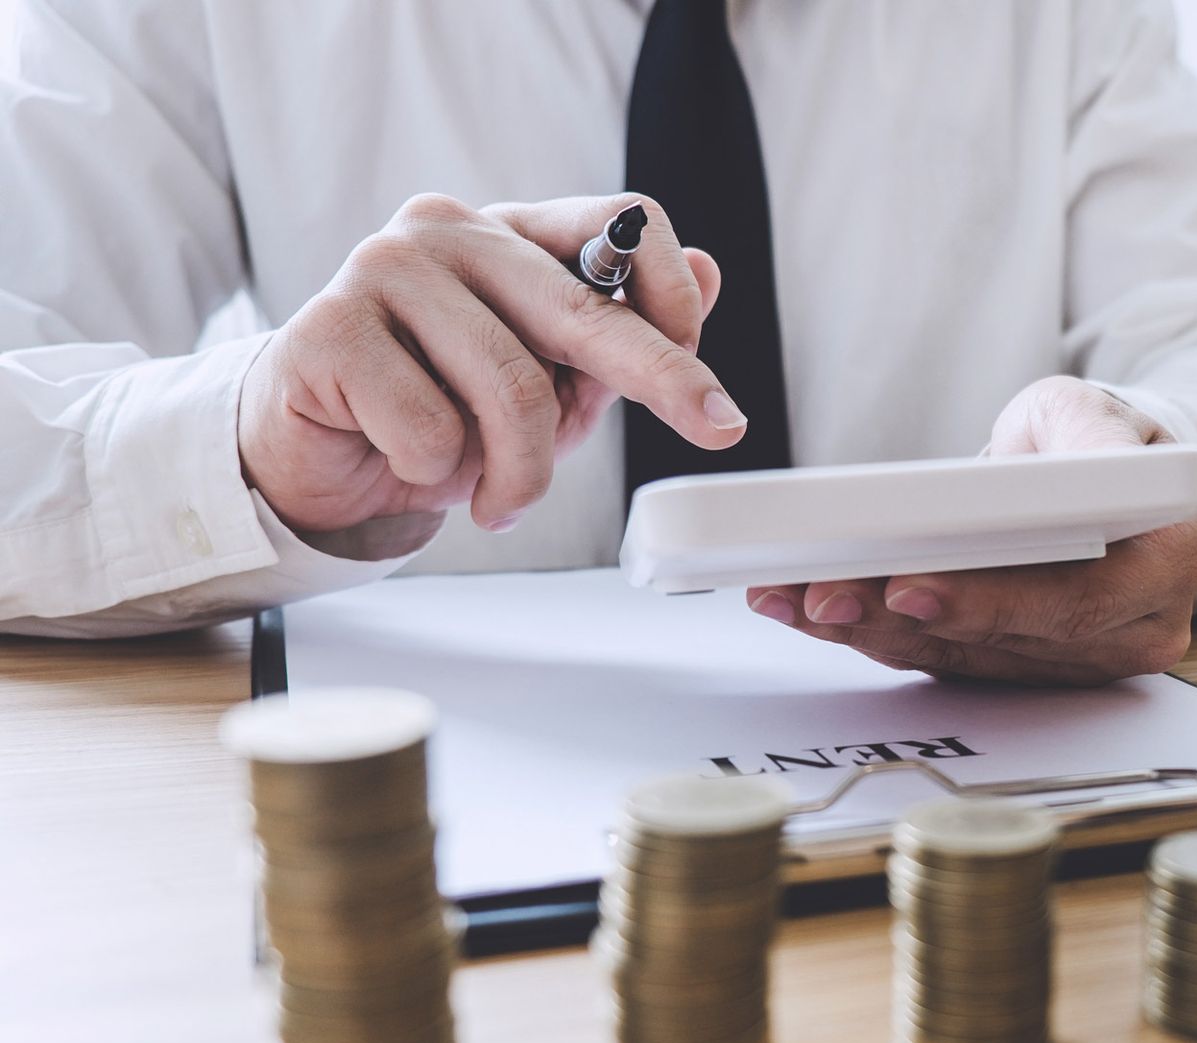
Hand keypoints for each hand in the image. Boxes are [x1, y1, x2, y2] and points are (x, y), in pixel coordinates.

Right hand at [239, 192, 741, 537]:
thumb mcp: (551, 386)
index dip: (673, 296)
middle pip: (580, 307)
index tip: (706, 370)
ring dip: (520, 474)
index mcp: (513, 234)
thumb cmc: (439, 414)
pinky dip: (434, 472)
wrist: (316, 460)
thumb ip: (619, 337)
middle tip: (718, 428)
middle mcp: (450, 231)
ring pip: (511, 388)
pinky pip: (428, 428)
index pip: (620, 225)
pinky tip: (405, 461)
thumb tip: (712, 271)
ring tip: (498, 502)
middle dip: (659, 379)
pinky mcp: (327, 328)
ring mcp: (383, 269)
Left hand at [746, 376, 1196, 685]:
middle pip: (1004, 639)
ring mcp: (1083, 658)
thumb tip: (999, 490)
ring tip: (794, 596)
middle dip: (899, 620)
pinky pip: (944, 662)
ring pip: (963, 658)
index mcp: (1169, 559)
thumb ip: (1066, 441)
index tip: (907, 587)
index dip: (989, 602)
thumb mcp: (1086, 410)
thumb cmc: (1099, 440)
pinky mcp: (1029, 669)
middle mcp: (1136, 626)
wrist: (1114, 481)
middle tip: (820, 593)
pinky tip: (810, 609)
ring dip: (869, 632)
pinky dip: (874, 635)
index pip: (1075, 597)